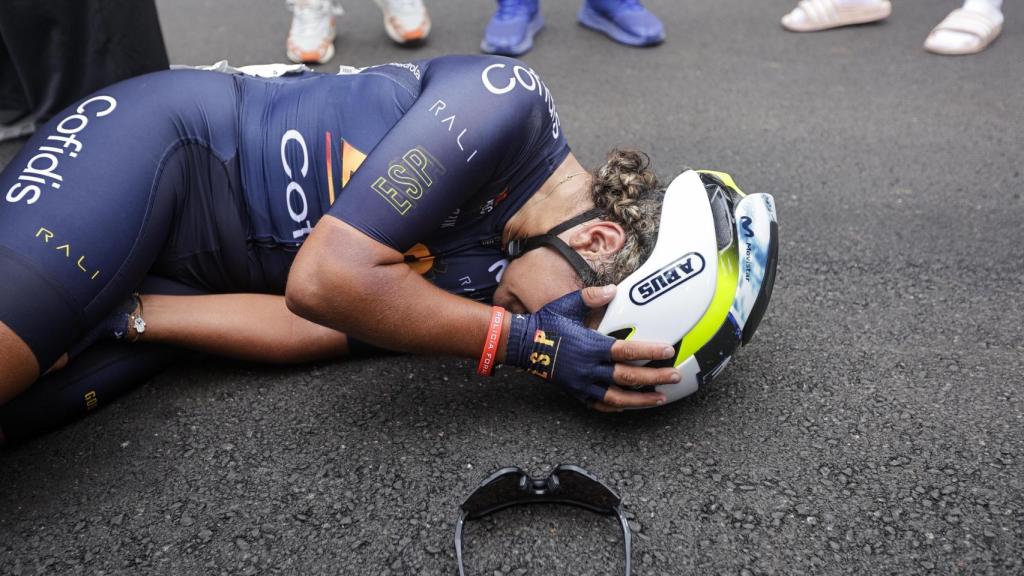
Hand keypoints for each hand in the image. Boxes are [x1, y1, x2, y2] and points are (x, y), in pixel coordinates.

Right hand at [504, 285, 679, 409]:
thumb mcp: (567, 305)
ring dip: (641, 399)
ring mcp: (582, 383)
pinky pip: (598, 404)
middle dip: (654, 378)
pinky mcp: (575, 392)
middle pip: (628, 377)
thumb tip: (612, 289)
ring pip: (617, 397)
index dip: (650, 351)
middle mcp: (589, 368)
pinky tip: (629, 406)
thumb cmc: (546, 323)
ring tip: (660, 398)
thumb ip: (592, 296)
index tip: (668, 351)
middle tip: (675, 377)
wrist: (521, 344)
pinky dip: (615, 407)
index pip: (627, 351)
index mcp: (591, 346)